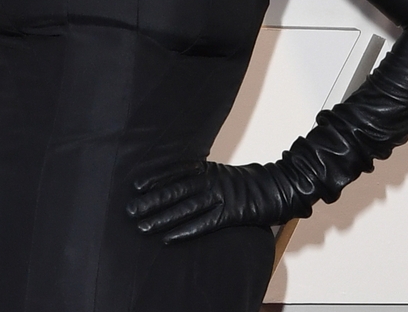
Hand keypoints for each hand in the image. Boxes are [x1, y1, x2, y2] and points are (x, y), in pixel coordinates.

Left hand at [125, 160, 311, 243]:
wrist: (277, 187)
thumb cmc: (245, 183)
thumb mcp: (219, 174)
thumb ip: (200, 175)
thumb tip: (176, 181)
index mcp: (208, 169)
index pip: (177, 172)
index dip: (156, 178)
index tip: (136, 185)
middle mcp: (211, 181)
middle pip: (177, 190)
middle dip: (152, 200)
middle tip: (130, 209)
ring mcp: (221, 197)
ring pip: (186, 208)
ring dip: (163, 218)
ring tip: (143, 226)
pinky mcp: (231, 213)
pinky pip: (205, 224)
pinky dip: (186, 231)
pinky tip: (169, 238)